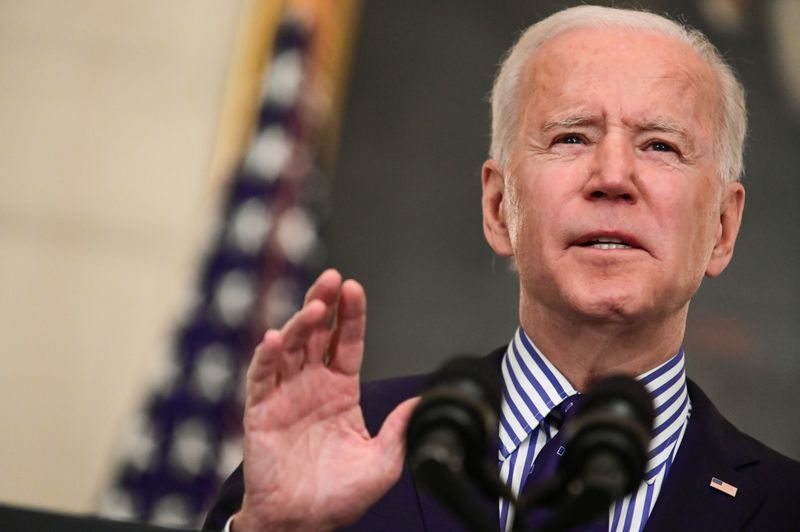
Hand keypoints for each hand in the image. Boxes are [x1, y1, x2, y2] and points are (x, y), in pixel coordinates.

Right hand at [234, 269, 417, 531]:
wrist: (302, 522)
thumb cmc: (338, 496)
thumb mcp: (382, 462)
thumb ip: (399, 429)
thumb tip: (422, 402)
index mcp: (340, 390)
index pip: (346, 342)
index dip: (350, 316)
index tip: (355, 289)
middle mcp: (311, 385)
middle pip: (316, 333)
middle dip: (323, 303)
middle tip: (332, 279)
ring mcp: (284, 395)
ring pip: (289, 347)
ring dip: (299, 323)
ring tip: (315, 308)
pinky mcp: (260, 410)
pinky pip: (261, 377)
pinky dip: (266, 356)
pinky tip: (275, 339)